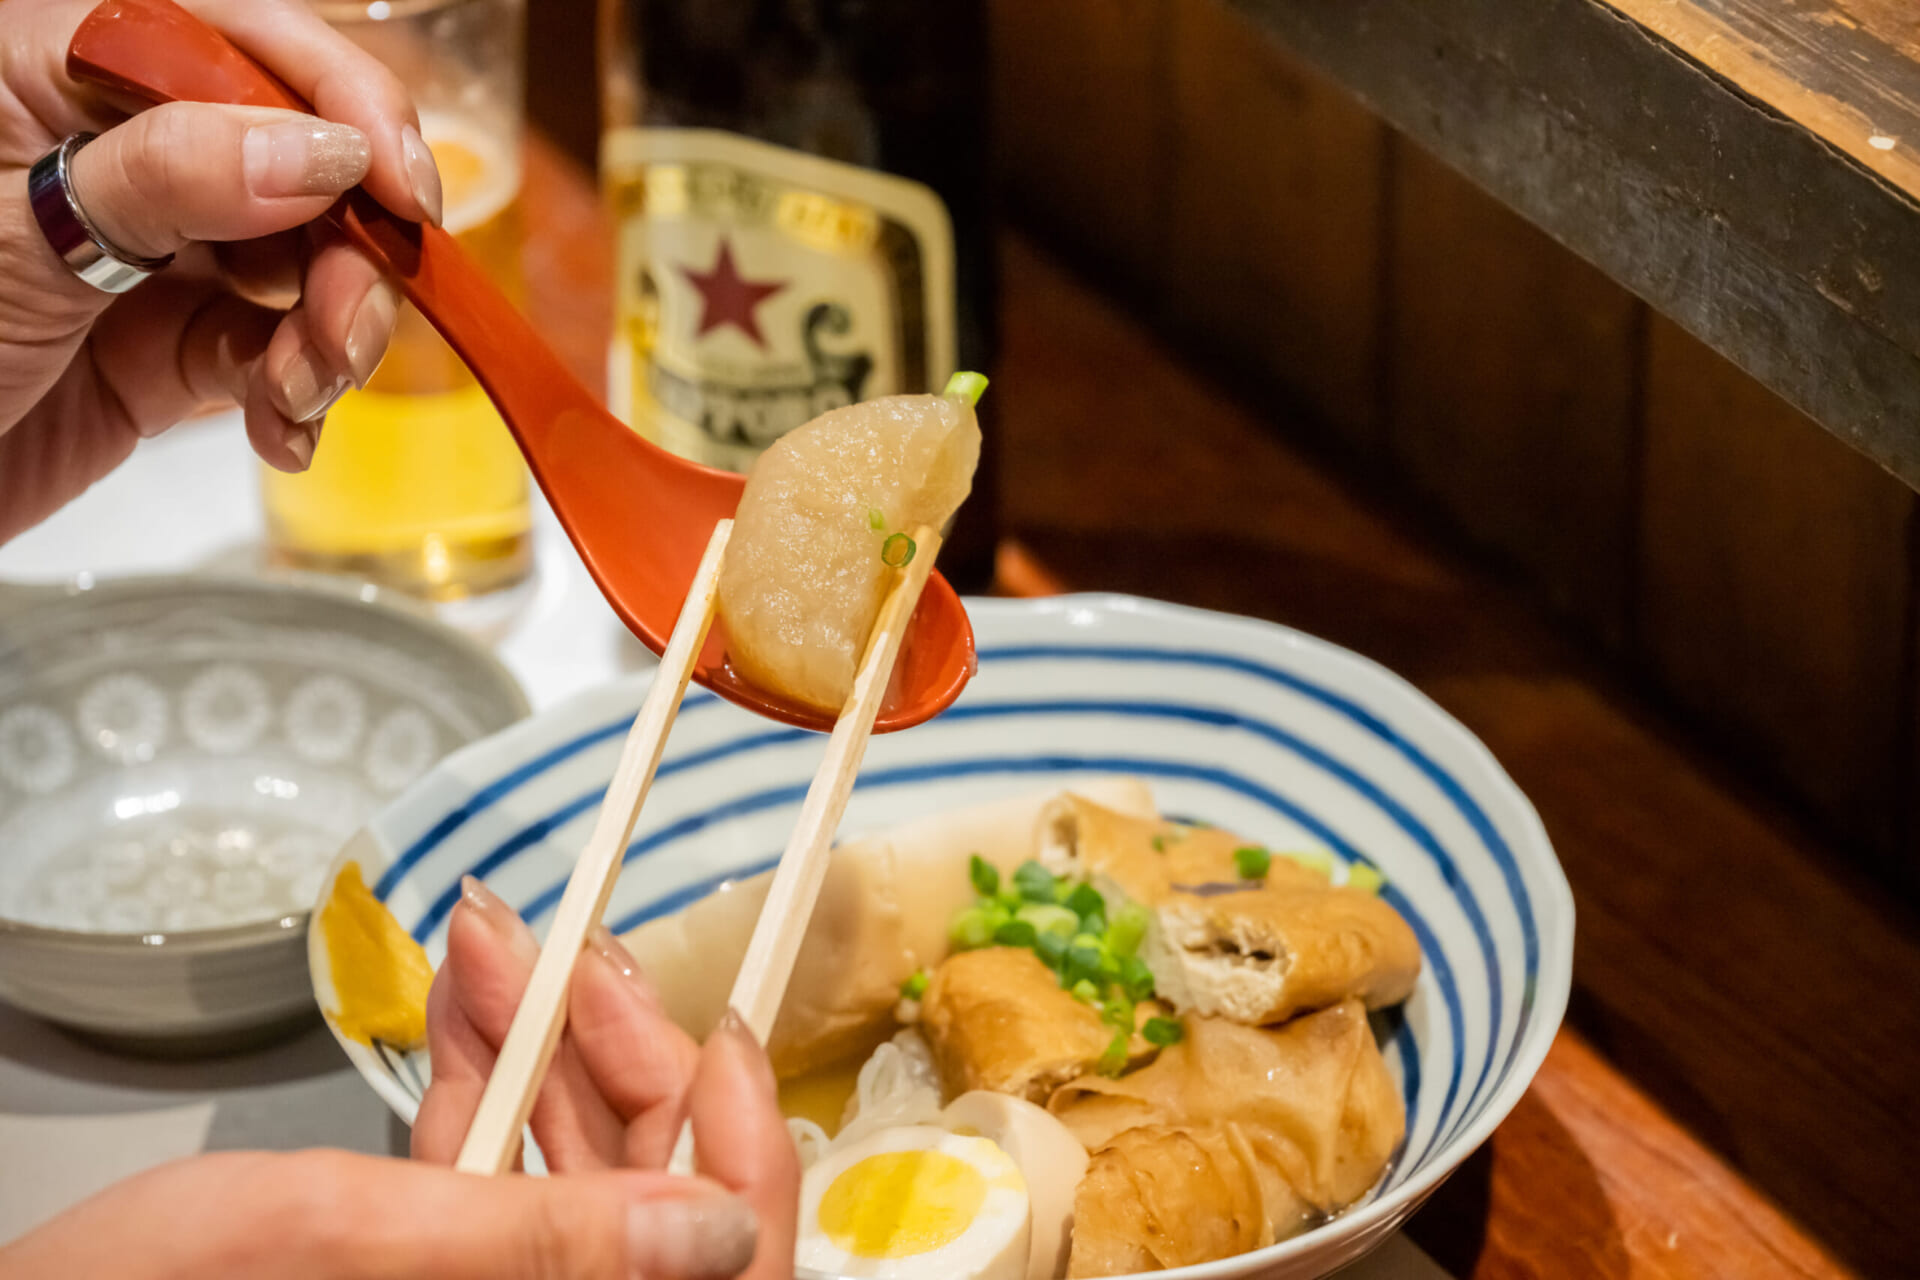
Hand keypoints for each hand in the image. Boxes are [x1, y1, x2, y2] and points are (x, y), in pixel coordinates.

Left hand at [0, 0, 441, 541]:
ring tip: (297, 393)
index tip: (402, 191)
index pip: (244, 44)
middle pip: (304, 168)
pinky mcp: (176, 349)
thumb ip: (176, 173)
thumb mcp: (23, 228)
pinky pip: (279, 357)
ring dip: (331, 338)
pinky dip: (300, 401)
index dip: (344, 105)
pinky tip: (282, 431)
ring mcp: (159, 253)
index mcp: (67, 68)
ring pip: (308, 269)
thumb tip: (322, 152)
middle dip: (347, 254)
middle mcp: (128, 152)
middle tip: (342, 327)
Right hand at [0, 879, 799, 1279]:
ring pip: (564, 1168)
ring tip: (498, 934)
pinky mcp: (427, 1277)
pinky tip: (464, 996)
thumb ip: (549, 1241)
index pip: (722, 1260)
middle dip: (615, 1046)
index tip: (720, 1022)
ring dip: (540, 1039)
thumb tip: (717, 1232)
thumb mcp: (347, 1242)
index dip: (738, 1138)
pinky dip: (479, 1079)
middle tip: (572, 944)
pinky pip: (488, 1177)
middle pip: (648, 1193)